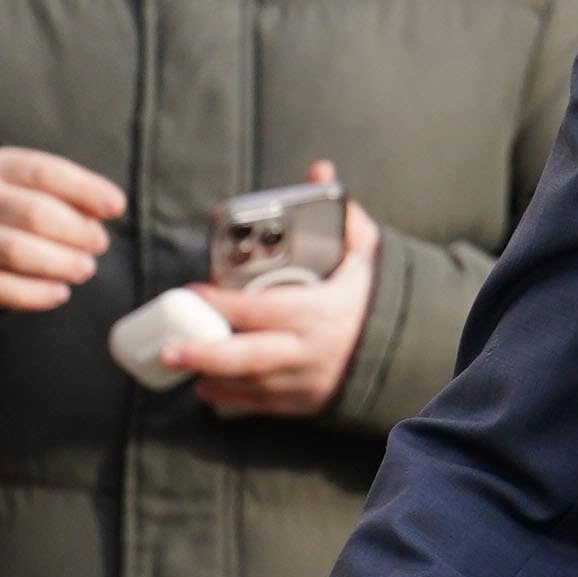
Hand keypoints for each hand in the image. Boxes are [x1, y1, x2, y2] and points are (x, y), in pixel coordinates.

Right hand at [0, 148, 127, 311]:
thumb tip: (109, 207)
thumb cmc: (18, 200)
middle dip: (75, 231)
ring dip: (59, 263)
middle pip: (33, 214)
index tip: (116, 206)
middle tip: (99, 243)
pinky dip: (34, 294)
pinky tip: (60, 292)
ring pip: (15, 251)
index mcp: (0, 167)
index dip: (86, 190)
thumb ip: (73, 193)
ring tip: (85, 268)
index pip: (46, 173)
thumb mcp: (39, 184)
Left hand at [168, 161, 379, 418]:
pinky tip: (207, 388)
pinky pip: (262, 406)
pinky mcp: (306, 403)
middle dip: (205, 354)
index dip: (224, 303)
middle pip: (250, 358)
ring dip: (211, 377)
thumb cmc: (377, 297)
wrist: (410, 350)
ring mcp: (308, 382)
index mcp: (321, 312)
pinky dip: (231, 399)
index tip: (194, 292)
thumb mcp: (367, 254)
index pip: (263, 310)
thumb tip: (319, 170)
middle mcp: (311, 351)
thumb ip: (342, 215)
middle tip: (167, 349)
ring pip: (250, 386)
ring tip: (177, 362)